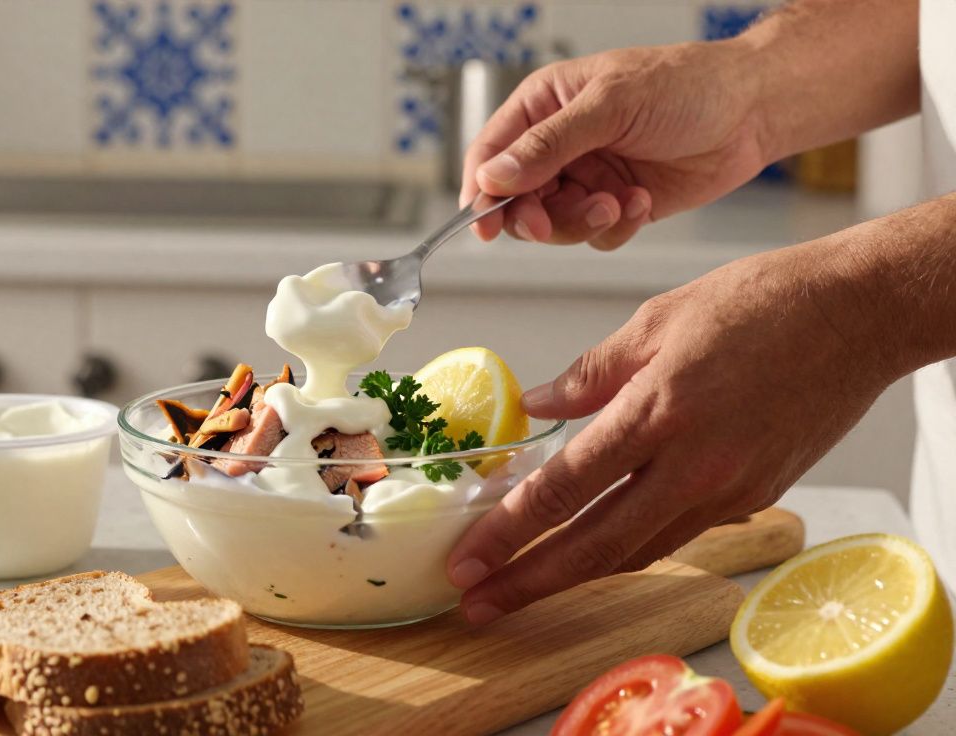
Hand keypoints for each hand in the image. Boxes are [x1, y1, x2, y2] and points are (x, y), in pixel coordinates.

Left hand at [446, 237, 899, 625]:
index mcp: (658, 412)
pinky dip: (629, 548)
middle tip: (478, 605)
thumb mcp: (656, 320)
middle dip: (529, 581)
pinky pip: (677, 534)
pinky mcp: (756, 496)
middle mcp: (693, 466)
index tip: (468, 559)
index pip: (564, 489)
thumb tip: (535, 405)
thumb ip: (590, 374)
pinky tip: (593, 552)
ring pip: (637, 550)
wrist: (859, 315)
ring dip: (575, 576)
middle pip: (595, 545)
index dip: (507, 532)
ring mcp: (729, 489)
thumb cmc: (761, 303)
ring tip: (523, 588)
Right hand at [461, 41, 768, 248]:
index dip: (482, 192)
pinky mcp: (616, 204)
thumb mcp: (609, 106)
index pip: (491, 154)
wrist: (752, 110)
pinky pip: (595, 235)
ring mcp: (587, 176)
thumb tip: (493, 177)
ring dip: (582, 222)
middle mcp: (559, 144)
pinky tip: (640, 201)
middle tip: (552, 224)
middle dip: (537, 217)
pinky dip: (615, 226)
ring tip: (616, 203)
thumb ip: (548, 145)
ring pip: (555, 224)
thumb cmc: (686, 84)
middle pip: (518, 200)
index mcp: (544, 106)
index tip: (484, 223)